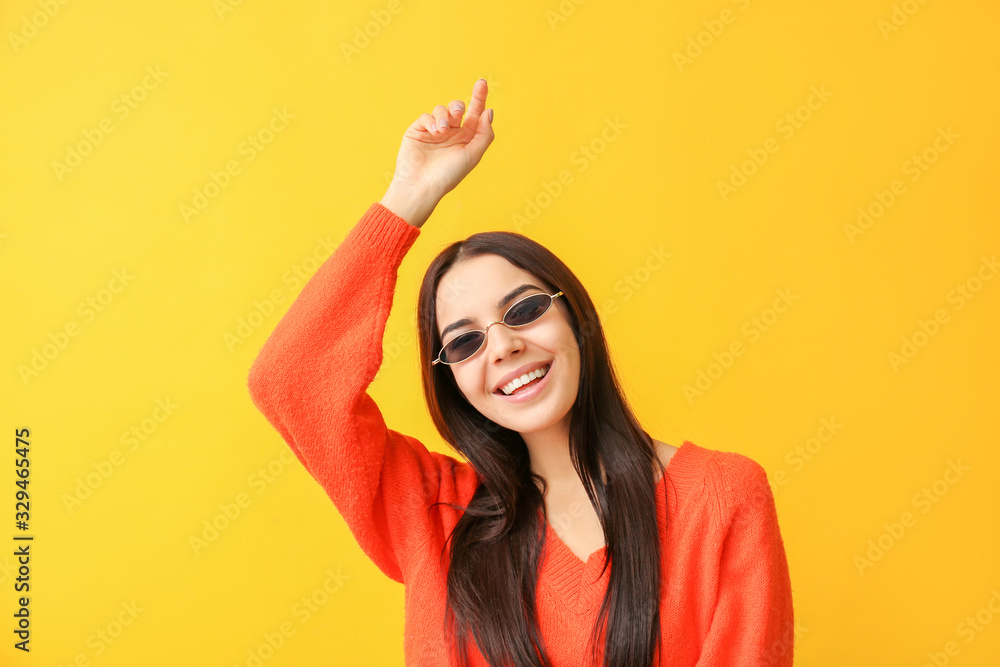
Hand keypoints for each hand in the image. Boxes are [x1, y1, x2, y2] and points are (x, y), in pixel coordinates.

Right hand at [381, 79, 493, 224]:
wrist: (421, 185)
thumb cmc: (449, 175)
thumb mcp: (473, 155)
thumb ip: (484, 134)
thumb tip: (488, 112)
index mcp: (467, 139)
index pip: (475, 114)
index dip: (479, 98)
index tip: (482, 83)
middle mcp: (452, 133)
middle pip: (458, 108)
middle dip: (459, 106)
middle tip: (458, 113)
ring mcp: (435, 131)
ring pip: (442, 110)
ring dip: (444, 116)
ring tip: (442, 130)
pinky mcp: (418, 130)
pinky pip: (427, 116)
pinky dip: (431, 120)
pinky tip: (434, 131)